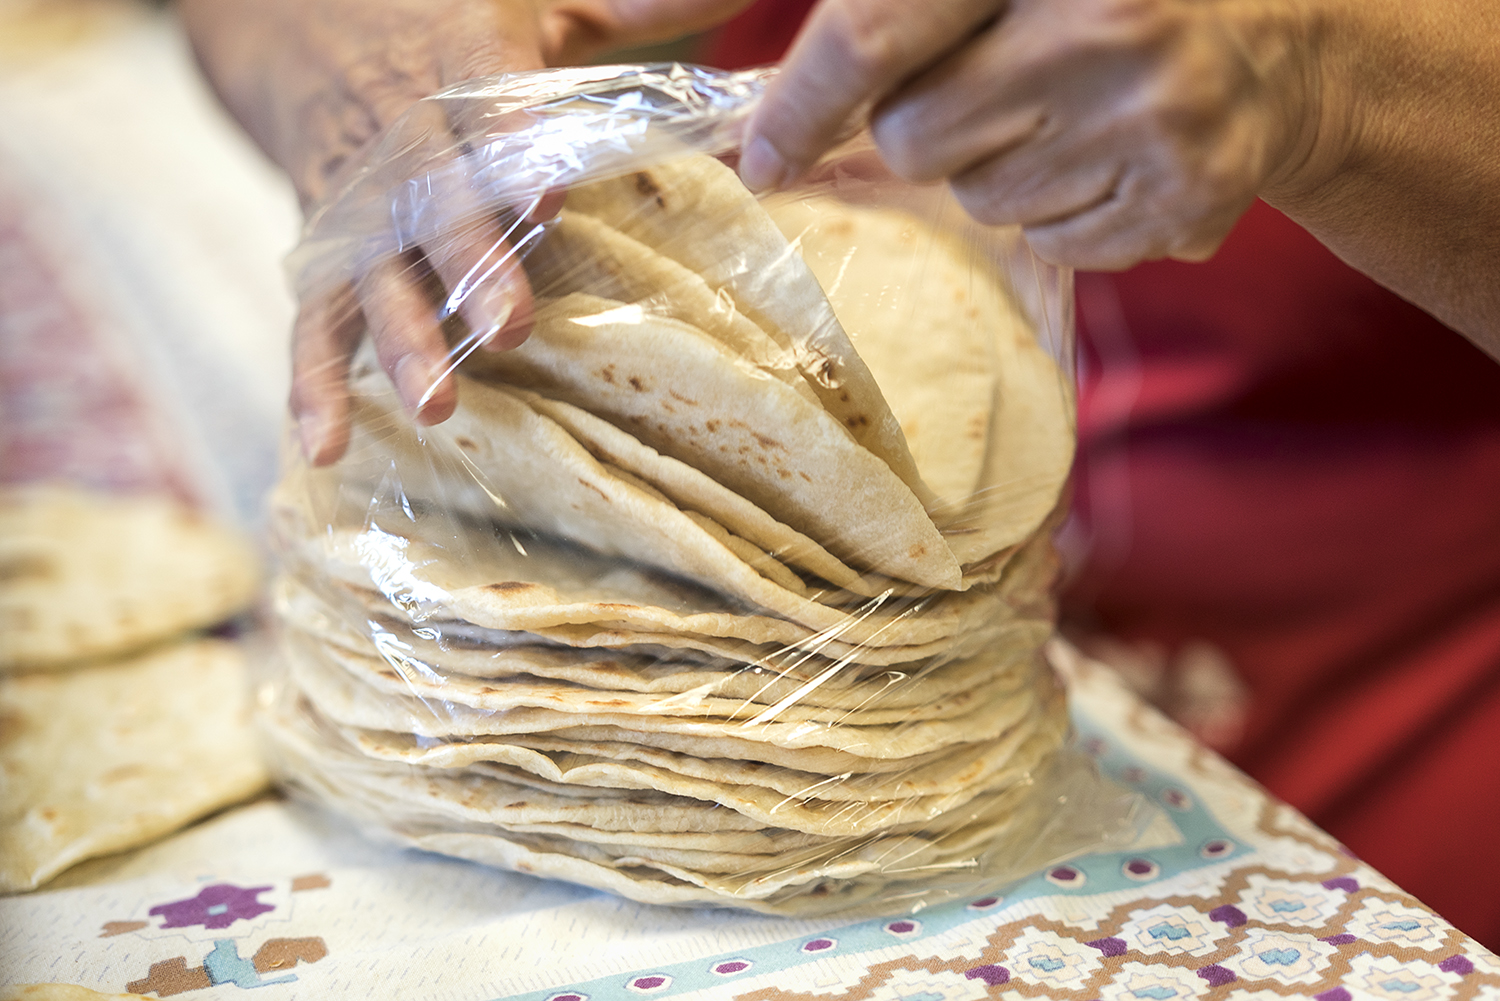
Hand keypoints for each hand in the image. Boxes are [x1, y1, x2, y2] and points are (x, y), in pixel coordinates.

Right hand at [183, 0, 751, 463]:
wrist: (301, 27)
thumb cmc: (446, 28)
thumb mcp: (530, 5)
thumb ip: (622, 16)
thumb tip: (736, 4)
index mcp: (459, 67)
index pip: (489, 107)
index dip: (514, 153)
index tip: (549, 199)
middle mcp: (403, 140)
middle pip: (432, 205)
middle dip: (469, 267)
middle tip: (510, 330)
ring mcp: (358, 205)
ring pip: (373, 275)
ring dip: (403, 341)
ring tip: (438, 406)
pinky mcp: (325, 253)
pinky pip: (311, 320)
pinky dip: (313, 385)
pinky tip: (325, 449)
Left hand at [739, 0, 1322, 270]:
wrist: (1289, 45)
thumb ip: (915, 21)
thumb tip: (780, 116)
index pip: (874, 34)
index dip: (803, 105)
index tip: (764, 158)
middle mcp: (1103, 21)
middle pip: (912, 139)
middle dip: (926, 132)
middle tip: (993, 95)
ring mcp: (1151, 116)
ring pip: (980, 201)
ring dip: (999, 172)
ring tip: (1070, 118)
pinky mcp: (1183, 197)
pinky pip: (1051, 244)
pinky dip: (1061, 215)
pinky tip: (1111, 160)